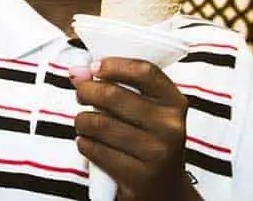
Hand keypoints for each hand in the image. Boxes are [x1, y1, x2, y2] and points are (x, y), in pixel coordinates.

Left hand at [71, 58, 197, 200]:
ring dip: (81, 121)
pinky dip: (84, 143)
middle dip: (86, 92)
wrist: (166, 190)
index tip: (94, 67)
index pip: (144, 71)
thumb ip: (116, 87)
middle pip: (112, 95)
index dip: (114, 65)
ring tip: (84, 123)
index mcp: (174, 103)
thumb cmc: (148, 140)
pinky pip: (95, 149)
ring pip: (98, 123)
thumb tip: (78, 72)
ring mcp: (157, 153)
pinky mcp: (140, 176)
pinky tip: (88, 143)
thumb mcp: (145, 111)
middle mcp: (170, 127)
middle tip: (81, 95)